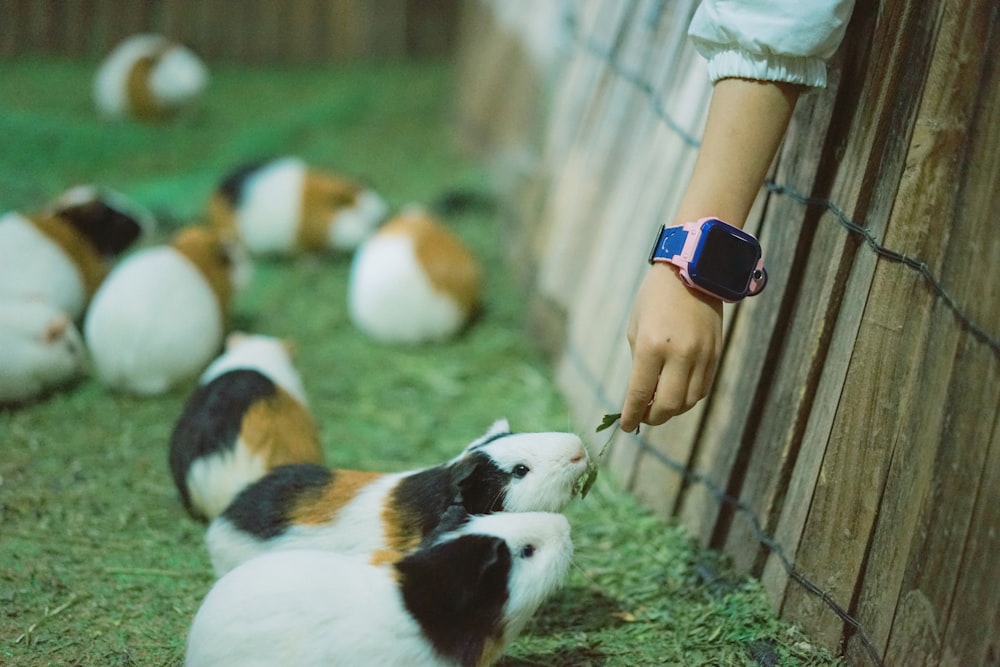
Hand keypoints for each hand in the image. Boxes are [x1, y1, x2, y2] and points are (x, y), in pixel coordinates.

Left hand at [621, 263, 722, 431]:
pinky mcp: (716, 355)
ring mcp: (702, 356)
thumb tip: (642, 397)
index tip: (626, 426)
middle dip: (652, 418)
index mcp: (652, 347)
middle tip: (643, 417)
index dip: (632, 415)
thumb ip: (640, 365)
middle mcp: (679, 355)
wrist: (691, 272)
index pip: (641, 394)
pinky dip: (688, 398)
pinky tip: (677, 394)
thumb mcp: (636, 330)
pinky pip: (703, 389)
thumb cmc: (654, 299)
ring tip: (659, 406)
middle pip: (668, 406)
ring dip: (672, 411)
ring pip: (689, 402)